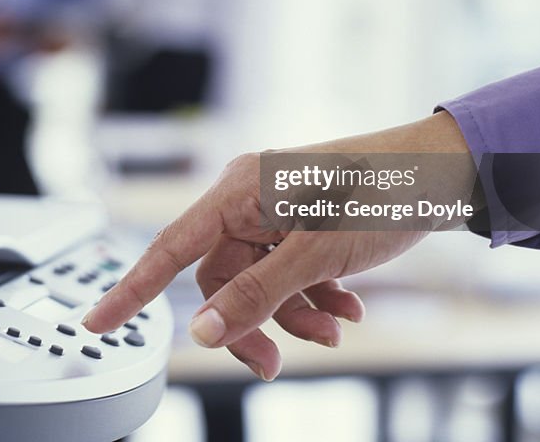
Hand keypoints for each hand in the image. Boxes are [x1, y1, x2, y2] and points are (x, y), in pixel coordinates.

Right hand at [81, 112, 474, 380]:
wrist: (442, 176)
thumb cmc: (381, 193)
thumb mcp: (315, 253)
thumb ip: (256, 294)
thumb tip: (204, 332)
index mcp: (238, 193)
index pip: (171, 249)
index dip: (131, 288)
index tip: (97, 322)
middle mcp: (250, 201)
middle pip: (222, 280)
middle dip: (252, 322)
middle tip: (274, 362)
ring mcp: (278, 216)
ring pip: (260, 284)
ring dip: (294, 315)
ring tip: (335, 329)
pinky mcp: (303, 228)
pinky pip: (288, 276)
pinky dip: (314, 299)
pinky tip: (347, 309)